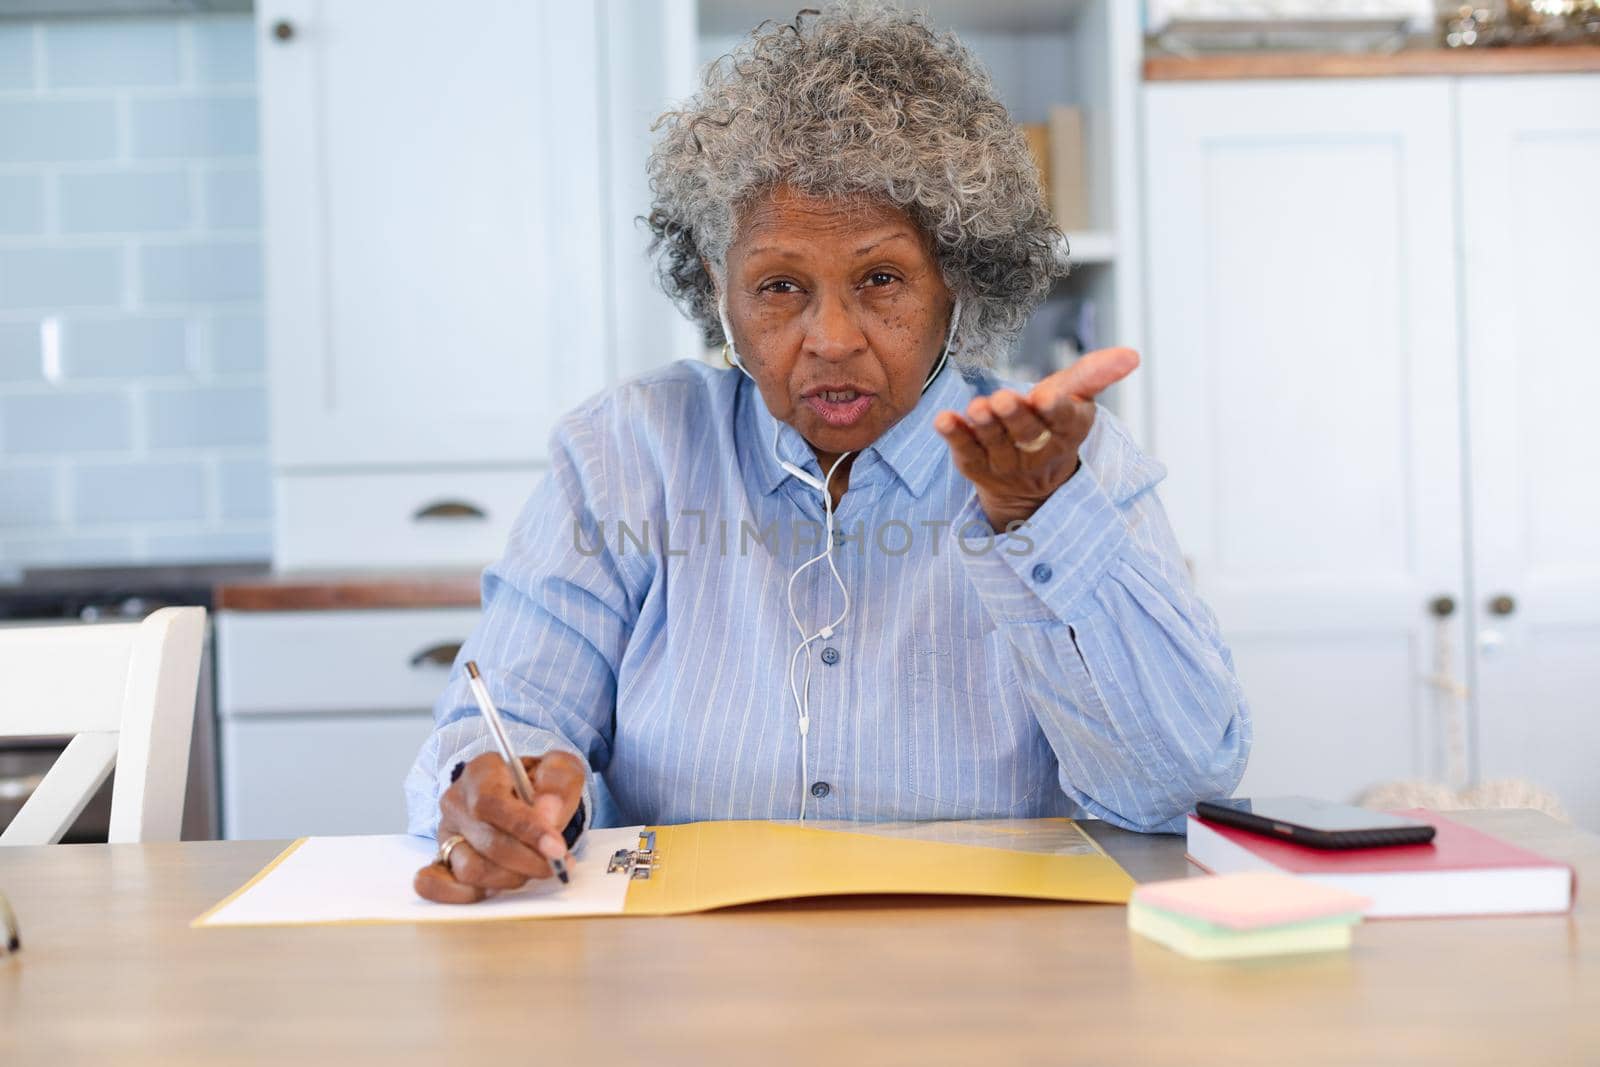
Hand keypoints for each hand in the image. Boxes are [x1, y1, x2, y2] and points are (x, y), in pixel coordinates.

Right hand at [413, 751, 585, 903]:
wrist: (528, 795)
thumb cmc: (542, 784)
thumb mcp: (561, 769)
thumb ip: (558, 785)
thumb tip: (547, 814)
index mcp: (481, 771)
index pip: (491, 802)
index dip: (524, 828)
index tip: (556, 848)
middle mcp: (456, 801)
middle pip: (486, 841)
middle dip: (528, 860)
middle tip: (557, 864)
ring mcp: (447, 833)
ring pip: (470, 869)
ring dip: (510, 877)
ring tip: (534, 868)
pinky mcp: (442, 860)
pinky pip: (437, 886)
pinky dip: (464, 895)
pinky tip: (496, 889)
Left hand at [934, 347, 1139, 529]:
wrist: (1031, 481)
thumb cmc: (1052, 422)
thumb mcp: (1075, 398)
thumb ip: (1095, 374)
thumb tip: (1132, 354)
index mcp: (1067, 431)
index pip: (1064, 421)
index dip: (1056, 409)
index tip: (1048, 397)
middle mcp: (1037, 452)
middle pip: (1026, 434)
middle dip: (1014, 416)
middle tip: (1002, 399)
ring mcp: (1005, 463)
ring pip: (994, 444)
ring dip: (983, 425)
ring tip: (976, 408)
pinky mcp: (976, 467)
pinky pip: (964, 452)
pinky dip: (953, 436)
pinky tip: (943, 420)